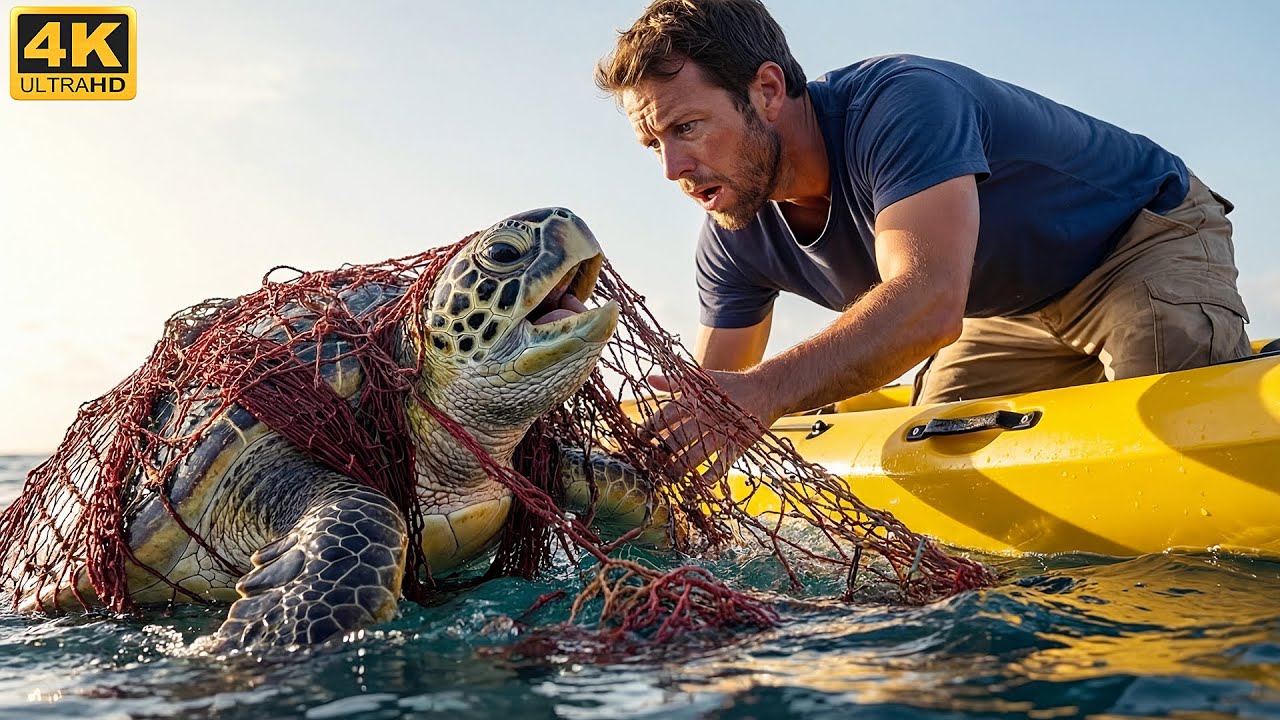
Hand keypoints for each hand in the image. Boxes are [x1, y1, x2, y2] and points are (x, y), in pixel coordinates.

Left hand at [642, 368, 781, 483]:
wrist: (764, 389)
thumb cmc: (728, 385)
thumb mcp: (701, 379)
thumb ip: (674, 381)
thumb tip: (650, 380)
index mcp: (693, 400)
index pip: (665, 416)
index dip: (650, 429)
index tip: (638, 440)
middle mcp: (705, 417)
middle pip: (677, 438)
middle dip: (661, 453)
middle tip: (648, 465)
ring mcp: (722, 432)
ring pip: (696, 454)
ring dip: (680, 468)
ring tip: (668, 478)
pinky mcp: (737, 444)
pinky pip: (722, 463)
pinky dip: (711, 475)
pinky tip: (699, 484)